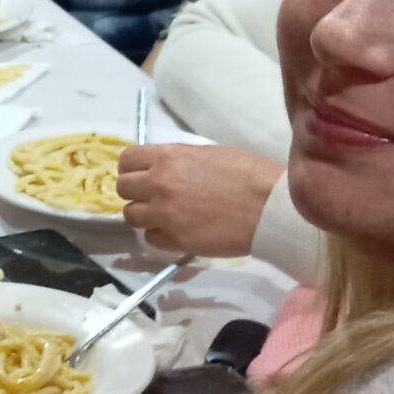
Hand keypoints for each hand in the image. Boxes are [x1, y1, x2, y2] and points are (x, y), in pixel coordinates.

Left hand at [117, 143, 282, 257]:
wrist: (270, 207)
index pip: (127, 160)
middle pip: (123, 188)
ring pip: (130, 215)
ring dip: (144, 215)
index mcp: (168, 157)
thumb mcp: (211, 153)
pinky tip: (177, 231)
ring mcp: (164, 214)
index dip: (132, 168)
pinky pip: (151, 238)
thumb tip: (170, 168)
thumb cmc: (250, 173)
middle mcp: (158, 184)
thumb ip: (182, 160)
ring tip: (164, 216)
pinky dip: (159, 235)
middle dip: (135, 192)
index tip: (142, 174)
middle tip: (153, 196)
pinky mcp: (175, 240)